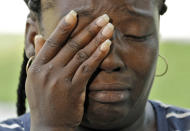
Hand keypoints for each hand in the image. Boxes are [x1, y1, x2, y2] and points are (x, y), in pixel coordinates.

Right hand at [25, 10, 113, 130]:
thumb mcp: (34, 78)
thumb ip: (39, 56)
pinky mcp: (74, 90)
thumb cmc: (43, 100)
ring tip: (109, 27)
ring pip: (82, 54)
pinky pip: (87, 69)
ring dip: (97, 39)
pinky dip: (97, 56)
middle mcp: (48, 70)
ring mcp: (61, 80)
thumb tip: (39, 36)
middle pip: (71, 45)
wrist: (48, 125)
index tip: (76, 15)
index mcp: (37, 66)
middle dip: (89, 29)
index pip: (53, 41)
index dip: (64, 27)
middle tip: (103, 18)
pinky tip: (107, 45)